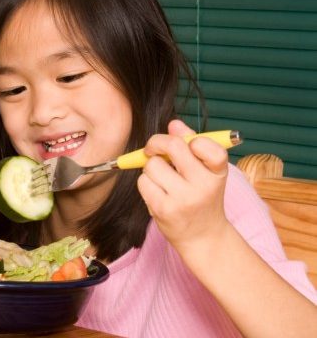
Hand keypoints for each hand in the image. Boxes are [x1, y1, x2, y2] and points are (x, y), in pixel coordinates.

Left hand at [136, 119, 231, 253]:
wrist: (203, 236)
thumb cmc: (202, 197)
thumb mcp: (206, 172)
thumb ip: (191, 145)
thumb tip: (173, 124)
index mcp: (218, 172)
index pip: (207, 144)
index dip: (191, 139)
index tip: (185, 145)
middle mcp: (203, 185)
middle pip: (172, 146)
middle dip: (157, 142)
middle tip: (153, 149)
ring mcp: (183, 198)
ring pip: (152, 164)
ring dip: (151, 167)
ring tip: (162, 179)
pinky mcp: (163, 209)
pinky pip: (143, 182)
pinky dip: (146, 183)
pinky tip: (157, 192)